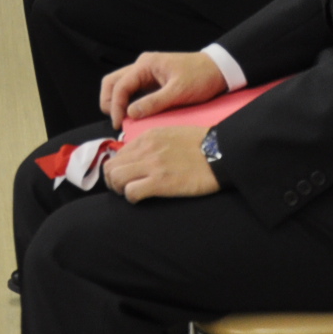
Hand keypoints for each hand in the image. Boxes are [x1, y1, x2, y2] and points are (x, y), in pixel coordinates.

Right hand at [99, 51, 227, 128]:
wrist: (219, 70)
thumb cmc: (201, 77)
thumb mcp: (179, 92)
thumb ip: (154, 102)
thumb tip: (130, 114)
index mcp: (146, 65)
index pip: (120, 85)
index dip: (115, 106)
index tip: (118, 124)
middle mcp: (142, 66)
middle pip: (113, 82)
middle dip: (109, 102)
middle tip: (116, 122)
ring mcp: (146, 72)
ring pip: (120, 85)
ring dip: (117, 102)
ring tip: (122, 120)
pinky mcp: (152, 80)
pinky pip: (132, 90)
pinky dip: (127, 102)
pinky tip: (133, 115)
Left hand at [102, 124, 219, 201]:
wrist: (221, 152)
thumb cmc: (201, 146)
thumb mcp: (171, 135)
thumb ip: (153, 144)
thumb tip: (139, 157)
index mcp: (148, 137)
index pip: (118, 155)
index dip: (118, 169)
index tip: (126, 178)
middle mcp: (146, 149)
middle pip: (111, 167)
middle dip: (114, 181)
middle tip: (125, 189)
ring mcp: (152, 165)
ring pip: (116, 179)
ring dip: (120, 190)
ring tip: (133, 193)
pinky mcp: (161, 182)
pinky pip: (131, 193)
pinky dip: (132, 198)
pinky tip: (142, 198)